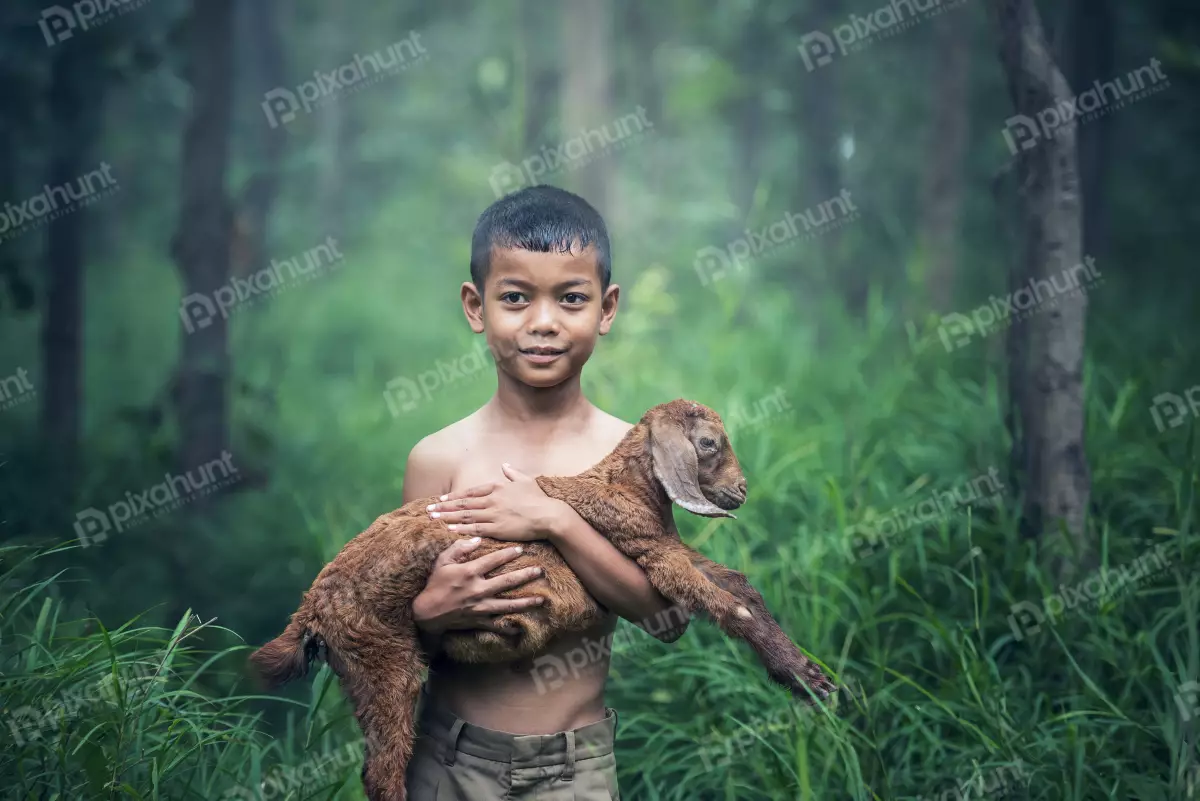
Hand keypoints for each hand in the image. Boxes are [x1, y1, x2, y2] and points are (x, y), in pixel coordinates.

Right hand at [412, 537, 545, 635]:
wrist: (427, 613)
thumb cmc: (435, 583)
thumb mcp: (442, 562)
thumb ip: (458, 548)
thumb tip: (477, 540)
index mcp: (469, 573)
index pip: (493, 561)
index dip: (508, 554)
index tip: (521, 549)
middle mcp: (478, 590)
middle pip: (507, 582)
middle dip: (525, 576)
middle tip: (540, 571)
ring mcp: (480, 607)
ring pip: (507, 605)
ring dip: (525, 602)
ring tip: (541, 600)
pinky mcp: (478, 621)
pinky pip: (496, 625)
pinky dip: (509, 627)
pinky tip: (521, 627)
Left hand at [425, 463, 568, 541]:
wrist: (550, 515)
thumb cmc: (539, 498)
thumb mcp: (526, 480)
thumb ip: (512, 473)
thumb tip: (505, 465)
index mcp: (497, 488)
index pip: (470, 492)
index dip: (454, 496)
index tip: (441, 499)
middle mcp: (492, 500)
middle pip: (462, 504)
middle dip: (444, 507)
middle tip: (427, 510)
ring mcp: (493, 514)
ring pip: (465, 516)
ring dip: (447, 517)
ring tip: (432, 519)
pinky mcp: (497, 529)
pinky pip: (474, 528)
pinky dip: (460, 528)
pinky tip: (449, 529)